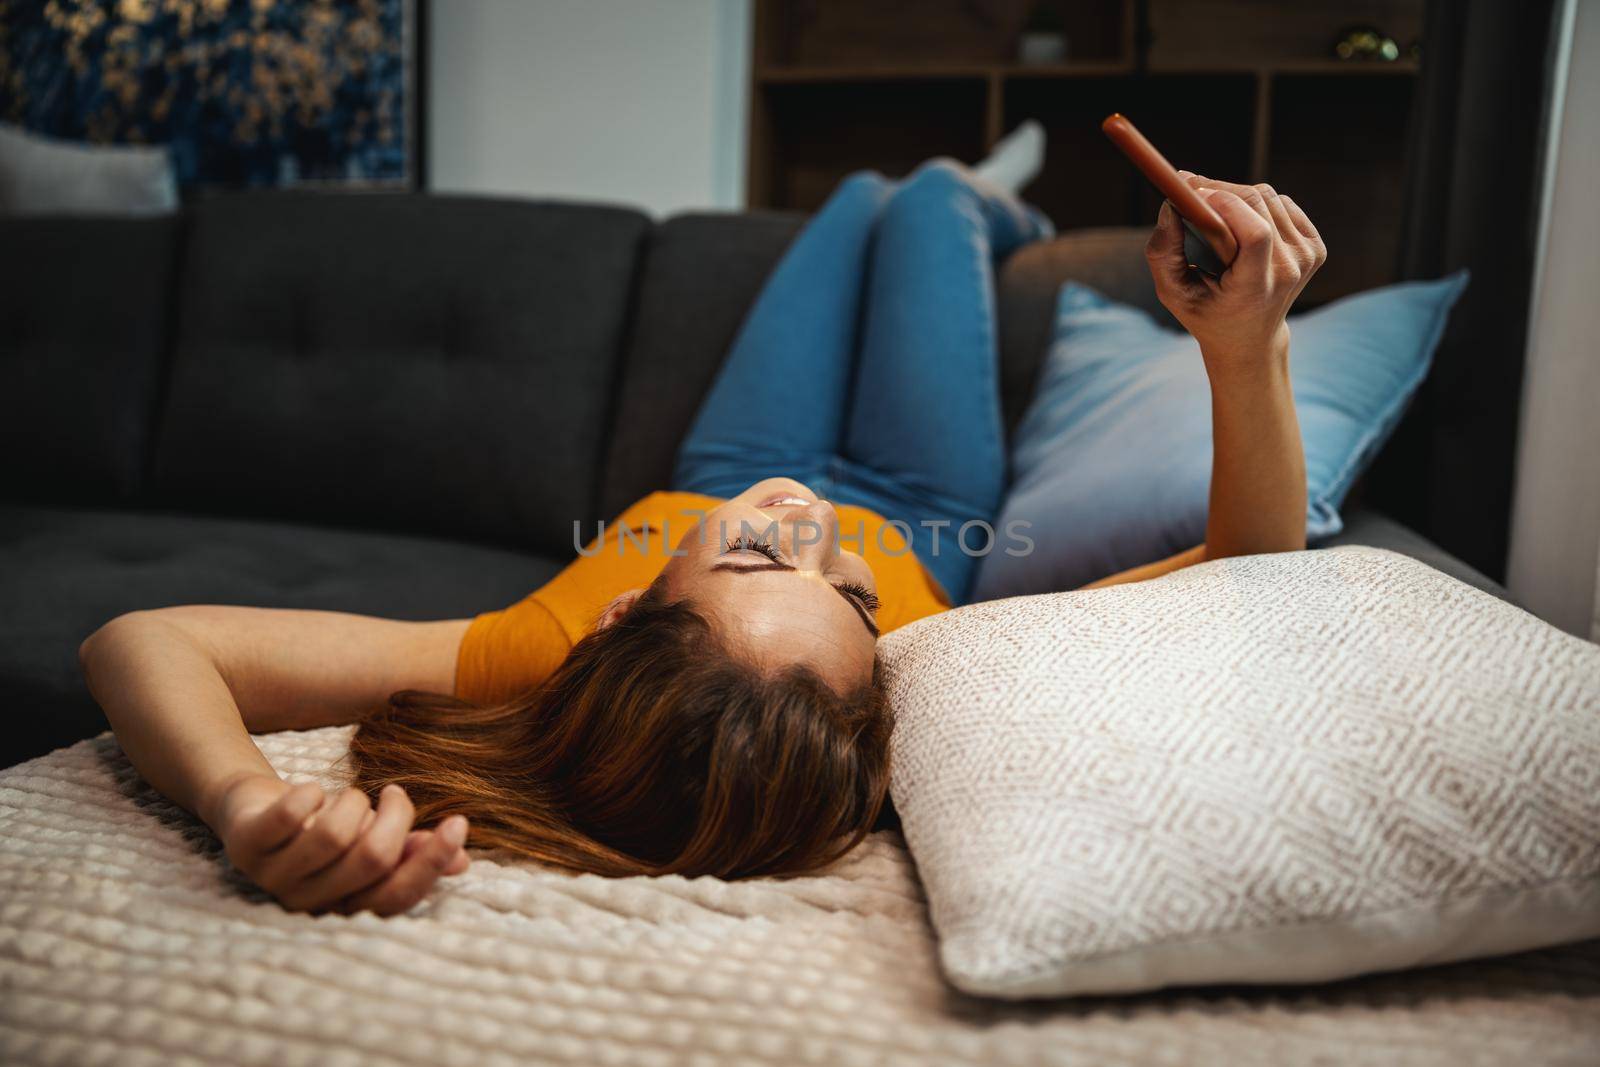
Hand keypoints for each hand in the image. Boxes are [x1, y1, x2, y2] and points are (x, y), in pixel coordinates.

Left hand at [210, 775, 469, 914]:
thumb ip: (411, 851)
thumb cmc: (321, 828)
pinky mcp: (244, 846)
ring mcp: (272, 877)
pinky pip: (288, 817)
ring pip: (334, 836)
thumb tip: (462, 863)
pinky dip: (310, 795)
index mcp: (343, 907)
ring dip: (354, 802)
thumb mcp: (369, 840)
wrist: (253, 810)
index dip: (432, 861)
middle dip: (396, 815)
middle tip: (394, 794)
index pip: (396, 898)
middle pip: (372, 859)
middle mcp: (308, 902)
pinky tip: (312, 791)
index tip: (458, 822)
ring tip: (349, 796)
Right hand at [1144, 173, 1326, 373]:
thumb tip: (1170, 205)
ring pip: (1269, 196)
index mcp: (1256, 289)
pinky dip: (1255, 202)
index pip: (1256, 234)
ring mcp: (1307, 257)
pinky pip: (1281, 202)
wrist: (1250, 339)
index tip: (1194, 194)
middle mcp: (1288, 271)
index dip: (1226, 203)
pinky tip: (1239, 220)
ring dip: (1235, 194)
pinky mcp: (1315, 246)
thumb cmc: (1207, 314)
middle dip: (1220, 189)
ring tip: (1211, 208)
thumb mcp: (1174, 293)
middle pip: (1258, 204)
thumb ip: (1164, 252)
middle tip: (1190, 188)